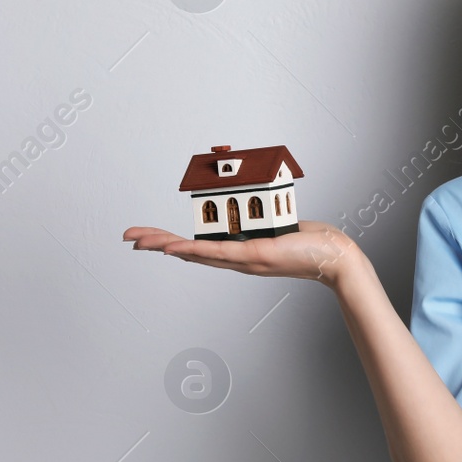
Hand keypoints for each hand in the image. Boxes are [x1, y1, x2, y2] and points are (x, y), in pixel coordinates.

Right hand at [123, 221, 363, 286]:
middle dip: (156, 243)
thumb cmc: (311, 242)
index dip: (171, 241)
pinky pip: (217, 253)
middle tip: (128, 238)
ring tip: (140, 241)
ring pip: (195, 253)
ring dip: (166, 245)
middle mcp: (235, 259)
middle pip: (187, 251)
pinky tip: (173, 249)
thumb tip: (253, 201)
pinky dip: (192, 250)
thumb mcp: (278, 221)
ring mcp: (241, 260)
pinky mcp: (252, 257)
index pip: (197, 246)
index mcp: (238, 250)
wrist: (333, 258)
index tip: (148, 236)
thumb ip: (261, 216)